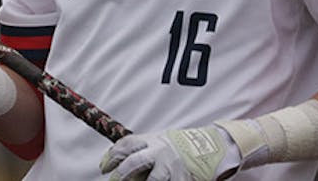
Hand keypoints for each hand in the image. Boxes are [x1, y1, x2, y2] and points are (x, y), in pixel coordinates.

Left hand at [100, 125, 240, 180]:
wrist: (213, 146)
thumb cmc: (182, 145)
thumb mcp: (161, 141)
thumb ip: (143, 149)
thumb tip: (117, 161)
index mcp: (153, 140)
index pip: (127, 145)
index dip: (112, 156)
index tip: (104, 167)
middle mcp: (161, 151)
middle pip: (134, 162)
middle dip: (120, 174)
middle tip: (113, 180)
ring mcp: (172, 166)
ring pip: (152, 179)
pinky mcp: (182, 179)